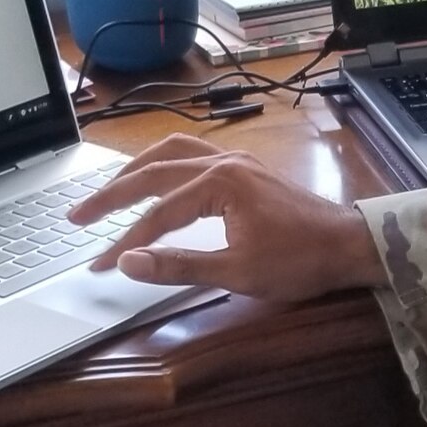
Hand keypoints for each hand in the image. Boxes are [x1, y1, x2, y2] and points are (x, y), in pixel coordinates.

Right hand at [66, 135, 384, 300]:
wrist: (350, 245)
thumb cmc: (301, 260)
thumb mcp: (238, 272)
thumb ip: (179, 265)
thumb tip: (128, 262)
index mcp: (220, 184)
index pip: (157, 214)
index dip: (123, 241)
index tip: (97, 265)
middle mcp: (224, 163)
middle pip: (153, 172)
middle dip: (112, 196)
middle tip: (77, 217)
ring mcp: (237, 162)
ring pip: (172, 154)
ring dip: (136, 171)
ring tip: (107, 193)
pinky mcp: (247, 170)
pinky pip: (193, 155)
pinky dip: (164, 165)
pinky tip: (156, 179)